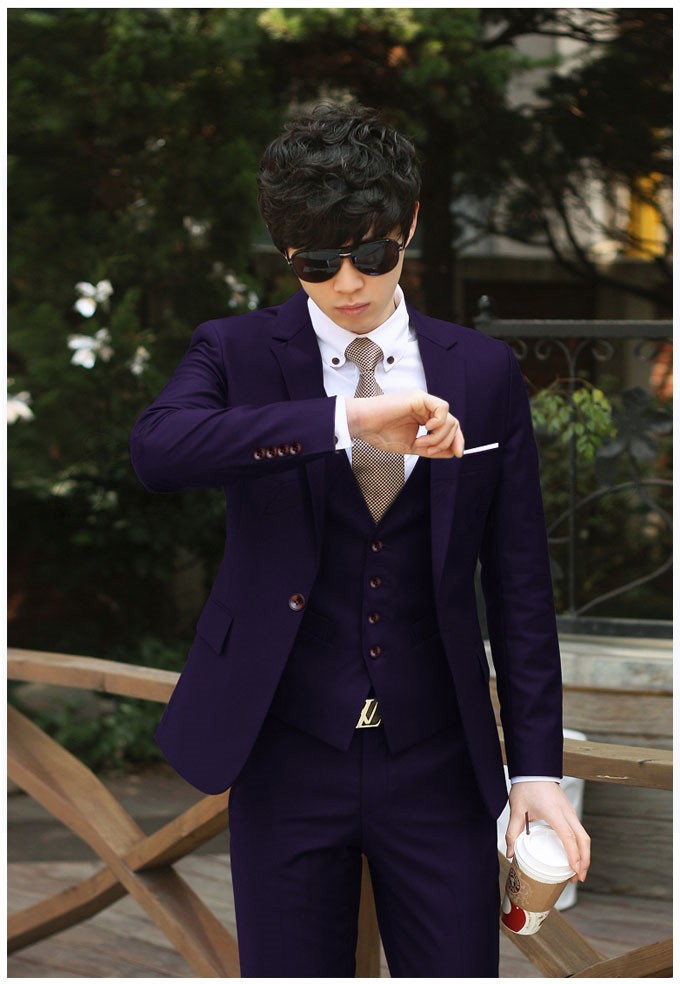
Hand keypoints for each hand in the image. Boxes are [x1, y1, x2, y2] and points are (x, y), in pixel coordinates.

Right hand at [346, 390, 463, 457]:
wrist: (364, 425)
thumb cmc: (379, 433)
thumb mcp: (411, 447)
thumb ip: (431, 449)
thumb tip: (451, 452)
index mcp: (423, 418)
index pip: (449, 427)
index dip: (456, 441)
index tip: (457, 454)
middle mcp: (425, 409)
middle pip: (453, 424)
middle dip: (448, 441)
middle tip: (431, 451)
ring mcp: (423, 402)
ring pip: (449, 419)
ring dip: (438, 436)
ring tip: (422, 443)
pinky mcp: (419, 397)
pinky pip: (442, 409)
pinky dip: (438, 423)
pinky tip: (426, 428)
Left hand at [506, 781, 590, 882]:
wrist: (534, 769)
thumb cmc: (526, 786)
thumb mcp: (517, 810)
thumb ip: (513, 832)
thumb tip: (510, 852)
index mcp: (555, 813)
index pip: (568, 837)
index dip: (573, 856)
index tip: (574, 871)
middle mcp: (567, 812)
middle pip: (583, 840)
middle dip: (584, 861)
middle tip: (578, 878)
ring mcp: (570, 811)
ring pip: (584, 835)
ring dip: (584, 854)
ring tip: (577, 871)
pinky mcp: (570, 811)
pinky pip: (580, 830)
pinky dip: (581, 845)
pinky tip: (575, 855)